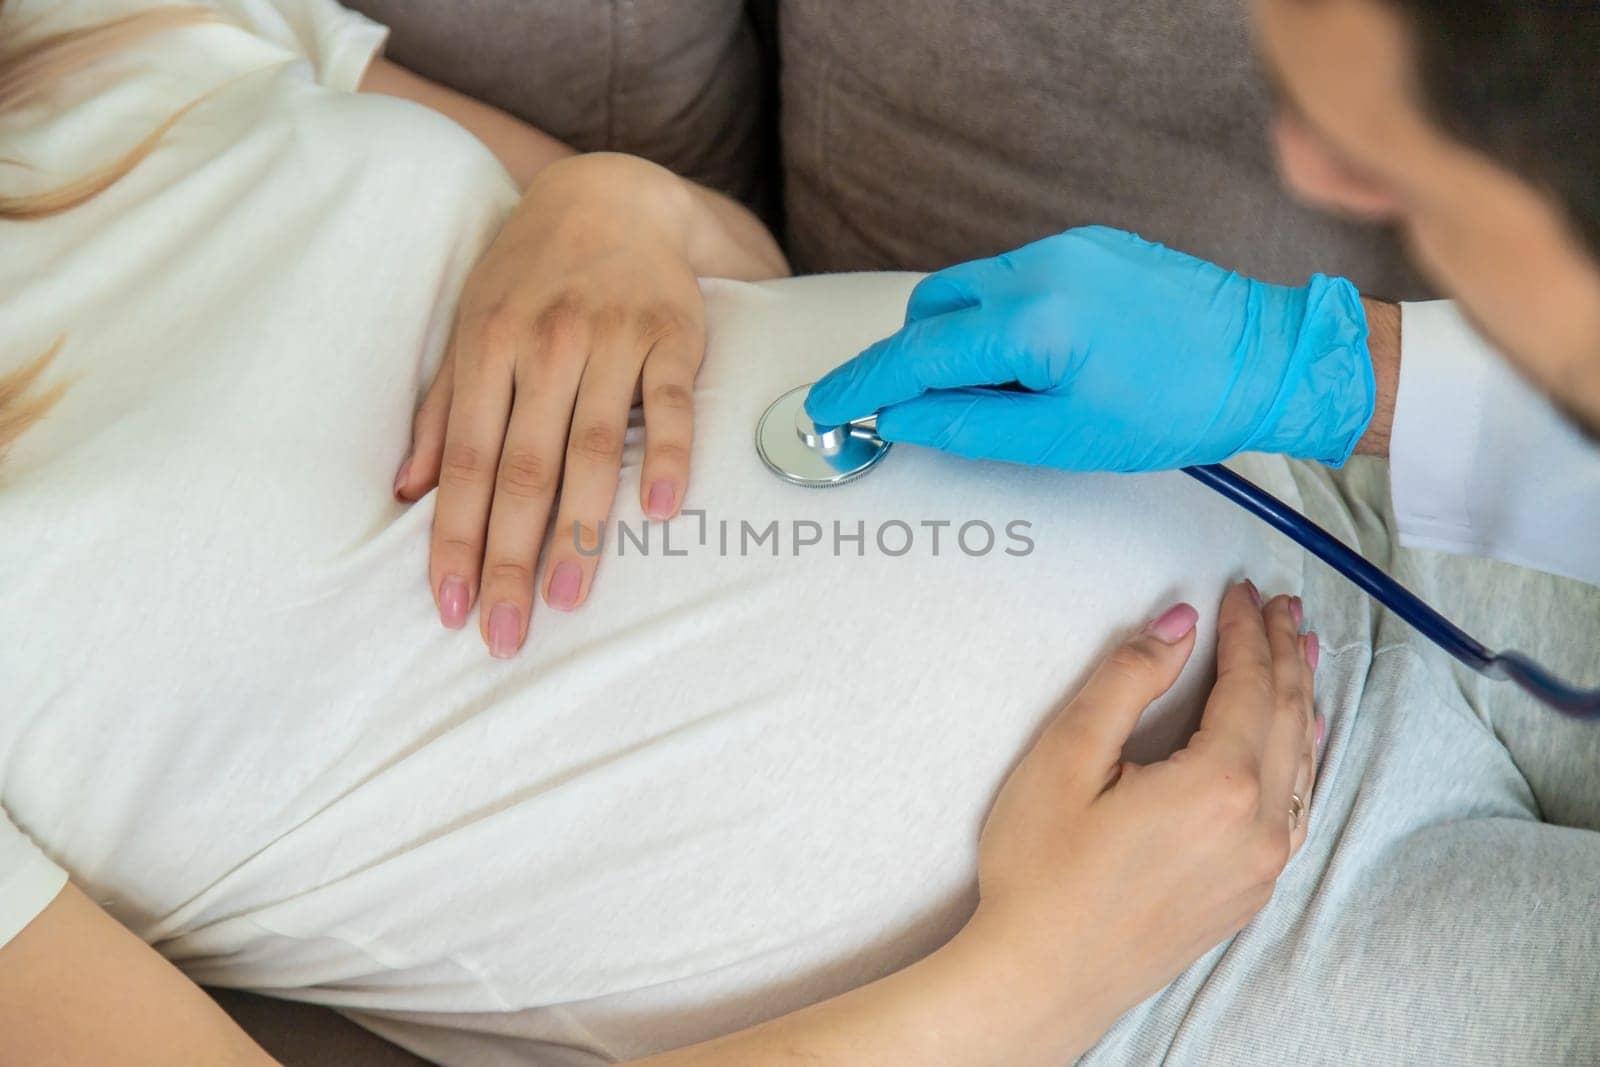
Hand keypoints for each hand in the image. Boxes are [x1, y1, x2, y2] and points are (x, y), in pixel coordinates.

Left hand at [394, 154, 706, 656]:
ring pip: (594, 447)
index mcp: (489, 349)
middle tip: (506, 632)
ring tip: (567, 599)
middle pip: (525, 468)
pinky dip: (668, 455)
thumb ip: (444, 410)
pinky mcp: (674, 335)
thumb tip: (405, 491)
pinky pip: (672, 404)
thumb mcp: (472, 326)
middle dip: (511, 557)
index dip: (458, 538)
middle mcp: (546, 346)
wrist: (612, 195)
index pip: (469, 463)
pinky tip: (661, 512)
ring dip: (580, 528)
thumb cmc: (530, 273)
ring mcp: (613, 340)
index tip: (451, 606)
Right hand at [804, 226, 1374, 471]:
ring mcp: (1066, 248)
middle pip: (931, 309)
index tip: (825, 408)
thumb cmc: (1181, 406)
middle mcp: (1041, 267)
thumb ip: (966, 425)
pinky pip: (1014, 278)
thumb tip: (899, 417)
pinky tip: (1039, 360)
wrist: (1269, 359)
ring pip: (969, 289)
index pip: (916, 353)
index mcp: (1033, 321)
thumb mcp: (1062, 438)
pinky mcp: (1090, 244)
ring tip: (1004, 393)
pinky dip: (999, 319)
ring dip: (958, 339)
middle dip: (912, 360)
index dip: (861, 384)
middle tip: (928, 413)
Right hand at [959, 582, 1320, 1055]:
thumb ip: (1126, 681)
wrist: (1043, 978)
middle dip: (1285, 655)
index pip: (1250, 685)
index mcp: (1217, 785)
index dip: (1246, 632)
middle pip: (1286, 718)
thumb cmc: (1042, 872)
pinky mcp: (1246, 893)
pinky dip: (1299, 761)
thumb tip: (1177, 627)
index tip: (1237, 592)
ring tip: (1299, 655)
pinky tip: (1296, 744)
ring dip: (1300, 702)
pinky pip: (1294, 809)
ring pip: (1300, 765)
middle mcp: (1256, 826)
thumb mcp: (1065, 758)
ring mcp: (1258, 866)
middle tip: (1282, 607)